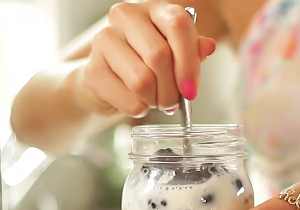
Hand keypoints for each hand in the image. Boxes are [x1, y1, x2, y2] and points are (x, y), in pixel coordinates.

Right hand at [81, 0, 215, 117]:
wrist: (105, 79)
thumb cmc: (143, 63)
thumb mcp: (173, 53)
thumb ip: (191, 49)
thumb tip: (207, 47)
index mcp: (152, 9)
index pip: (178, 25)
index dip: (189, 61)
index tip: (192, 89)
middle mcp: (125, 17)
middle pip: (159, 56)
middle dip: (171, 89)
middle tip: (173, 102)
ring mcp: (104, 41)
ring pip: (142, 81)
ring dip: (155, 100)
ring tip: (154, 101)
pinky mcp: (92, 70)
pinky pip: (128, 99)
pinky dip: (139, 109)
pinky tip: (137, 103)